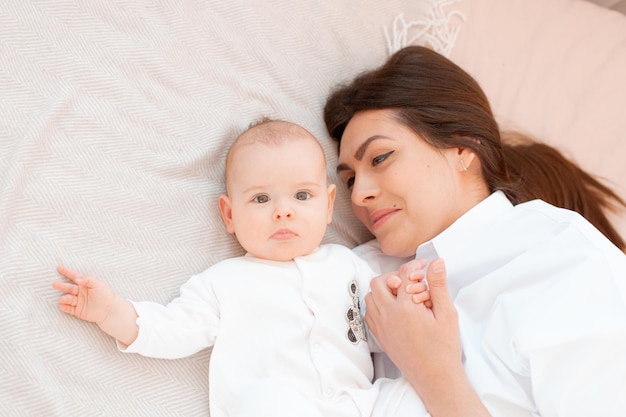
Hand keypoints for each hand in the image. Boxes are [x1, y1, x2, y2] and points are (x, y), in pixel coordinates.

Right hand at [52, 266, 116, 324]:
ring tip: (63, 298)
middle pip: (69, 288)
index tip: (59, 268)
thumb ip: (87, 280)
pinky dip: (64, 307)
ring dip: (64, 298)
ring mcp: (78, 302)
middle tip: (54, 284)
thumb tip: (77, 278)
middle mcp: (80, 292)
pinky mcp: (78, 311)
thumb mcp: (97, 284)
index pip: (75, 277)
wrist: (109, 309)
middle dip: (61, 286)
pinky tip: (62, 305)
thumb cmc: (105, 294)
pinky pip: (69, 309)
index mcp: (85, 284)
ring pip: (68, 299)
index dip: (67, 272)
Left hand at [365, 259, 481, 415]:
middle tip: (410, 280)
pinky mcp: (380, 336)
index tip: (423, 266)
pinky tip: (393, 308)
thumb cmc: (443, 348)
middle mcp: (388, 315)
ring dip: (383, 290)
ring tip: (401, 293)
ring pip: (370, 297)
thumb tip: (436, 263)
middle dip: (394, 276)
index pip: (404, 274)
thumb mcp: (447, 314)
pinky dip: (377, 305)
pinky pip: (369, 313)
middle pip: (379, 282)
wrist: (435, 377)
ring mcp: (381, 326)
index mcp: (405, 307)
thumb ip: (438, 286)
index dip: (415, 265)